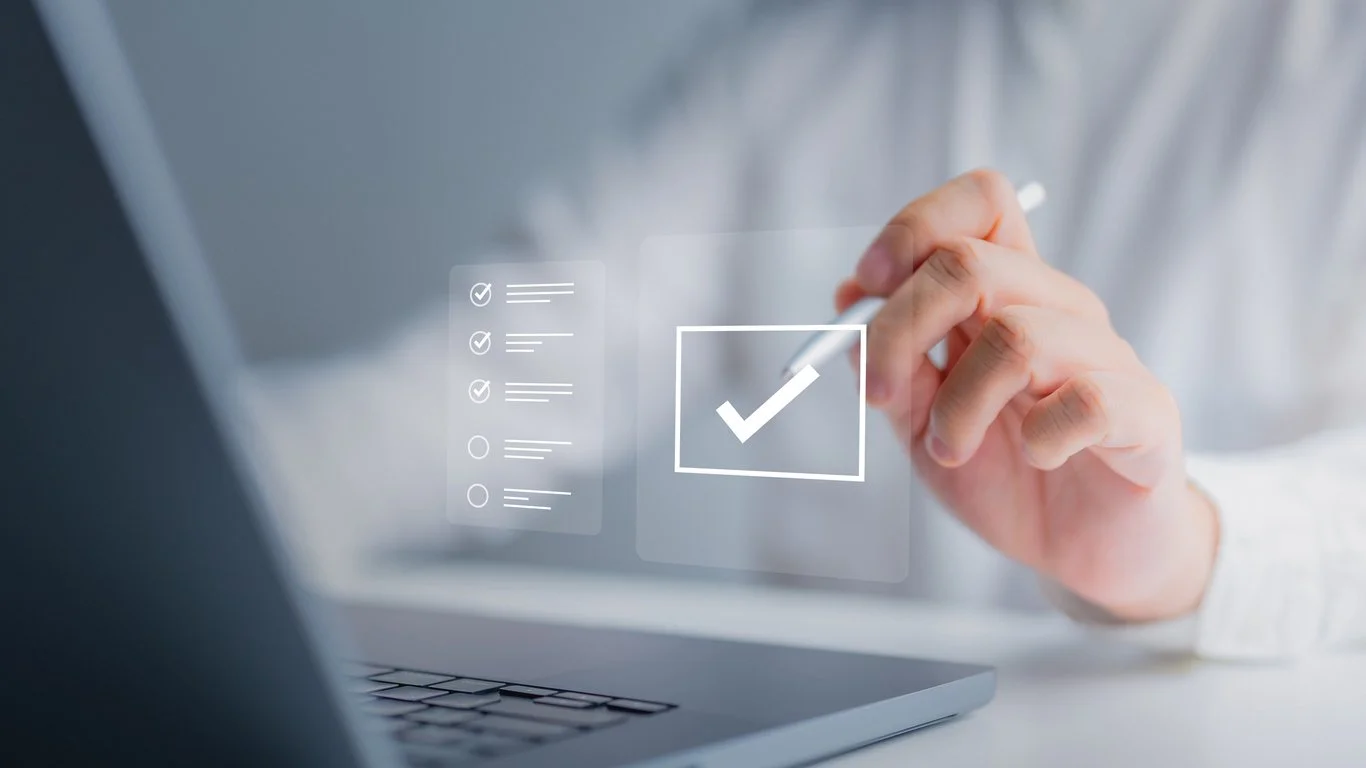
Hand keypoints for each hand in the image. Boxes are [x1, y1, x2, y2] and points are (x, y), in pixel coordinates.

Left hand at [839, 169, 1217, 621]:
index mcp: (1009, 294)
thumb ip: (888, 362)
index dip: (916, 226)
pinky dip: (1042, 437)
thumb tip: (846, 296)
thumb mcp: (922, 420)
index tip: (869, 283)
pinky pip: (1087, 399)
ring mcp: (1107, 357)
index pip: (981, 203)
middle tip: (881, 396)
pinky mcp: (1145, 413)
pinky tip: (1037, 459)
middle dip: (900, 327)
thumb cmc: (1006, 472)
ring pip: (1016, 335)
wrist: (1084, 549)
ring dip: (958, 405)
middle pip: (972, 262)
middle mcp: (1060, 309)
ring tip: (951, 450)